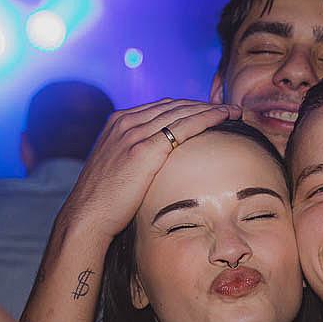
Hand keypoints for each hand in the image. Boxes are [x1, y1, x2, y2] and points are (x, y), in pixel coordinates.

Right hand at [63, 100, 242, 235]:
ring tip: (234, 111)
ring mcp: (133, 133)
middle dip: (203, 105)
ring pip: (181, 111)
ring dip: (210, 108)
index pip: (161, 107)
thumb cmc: (106, 201)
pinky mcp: (144, 150)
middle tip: (229, 108)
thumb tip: (158, 164)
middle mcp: (125, 122)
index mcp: (118, 123)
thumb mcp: (120, 169)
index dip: (189, 108)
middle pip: (173, 105)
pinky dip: (206, 118)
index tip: (211, 112)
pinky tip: (223, 117)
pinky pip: (183, 126)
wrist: (88, 216)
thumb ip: (137, 157)